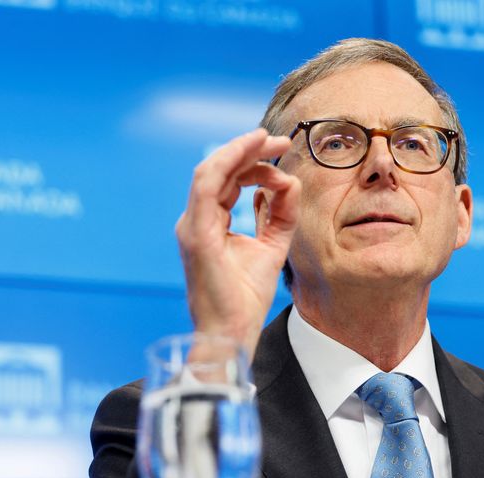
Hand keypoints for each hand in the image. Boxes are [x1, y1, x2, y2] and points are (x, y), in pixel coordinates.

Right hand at [175, 128, 299, 359]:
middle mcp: (197, 220)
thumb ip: (280, 215)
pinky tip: (252, 152)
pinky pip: (207, 185)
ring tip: (268, 140)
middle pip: (220, 170)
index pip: (229, 180)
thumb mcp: (272, 246)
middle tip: (281, 139)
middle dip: (250, 149)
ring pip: (210, 170)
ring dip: (240, 150)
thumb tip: (290, 182)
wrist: (232, 332)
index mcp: (210, 223)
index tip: (283, 152)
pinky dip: (229, 163)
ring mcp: (193, 226)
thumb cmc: (246, 297)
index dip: (255, 162)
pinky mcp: (196, 233)